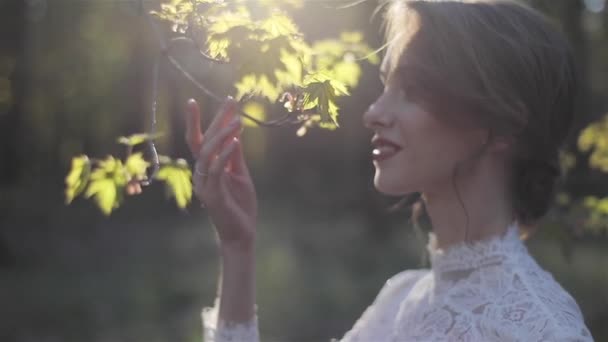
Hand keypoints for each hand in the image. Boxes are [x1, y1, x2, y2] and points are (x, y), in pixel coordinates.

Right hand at [186, 98, 256, 247]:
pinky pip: (215, 170)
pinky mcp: (212, 195)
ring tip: (238, 121)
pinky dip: (224, 154)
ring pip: (207, 153)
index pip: (205, 138)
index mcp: (207, 167)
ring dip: (222, 135)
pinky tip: (235, 142)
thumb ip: (235, 156)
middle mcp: (201, 173)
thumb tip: (235, 133)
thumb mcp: (240, 175)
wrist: (241, 233)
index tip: (228, 99)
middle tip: (230, 101)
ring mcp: (204, 184)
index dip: (214, 118)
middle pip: (203, 140)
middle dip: (216, 120)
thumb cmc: (240, 205)